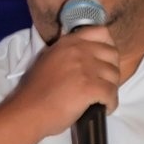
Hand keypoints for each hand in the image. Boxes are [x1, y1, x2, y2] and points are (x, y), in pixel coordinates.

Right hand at [9, 25, 119, 140]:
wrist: (28, 111)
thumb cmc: (36, 90)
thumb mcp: (49, 59)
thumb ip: (66, 52)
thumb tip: (79, 48)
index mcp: (68, 42)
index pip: (101, 32)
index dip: (108, 47)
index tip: (104, 61)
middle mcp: (79, 51)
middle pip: (113, 54)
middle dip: (112, 70)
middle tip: (104, 83)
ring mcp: (85, 68)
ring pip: (114, 75)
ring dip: (111, 89)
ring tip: (102, 99)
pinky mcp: (90, 87)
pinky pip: (112, 94)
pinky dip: (111, 104)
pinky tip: (103, 109)